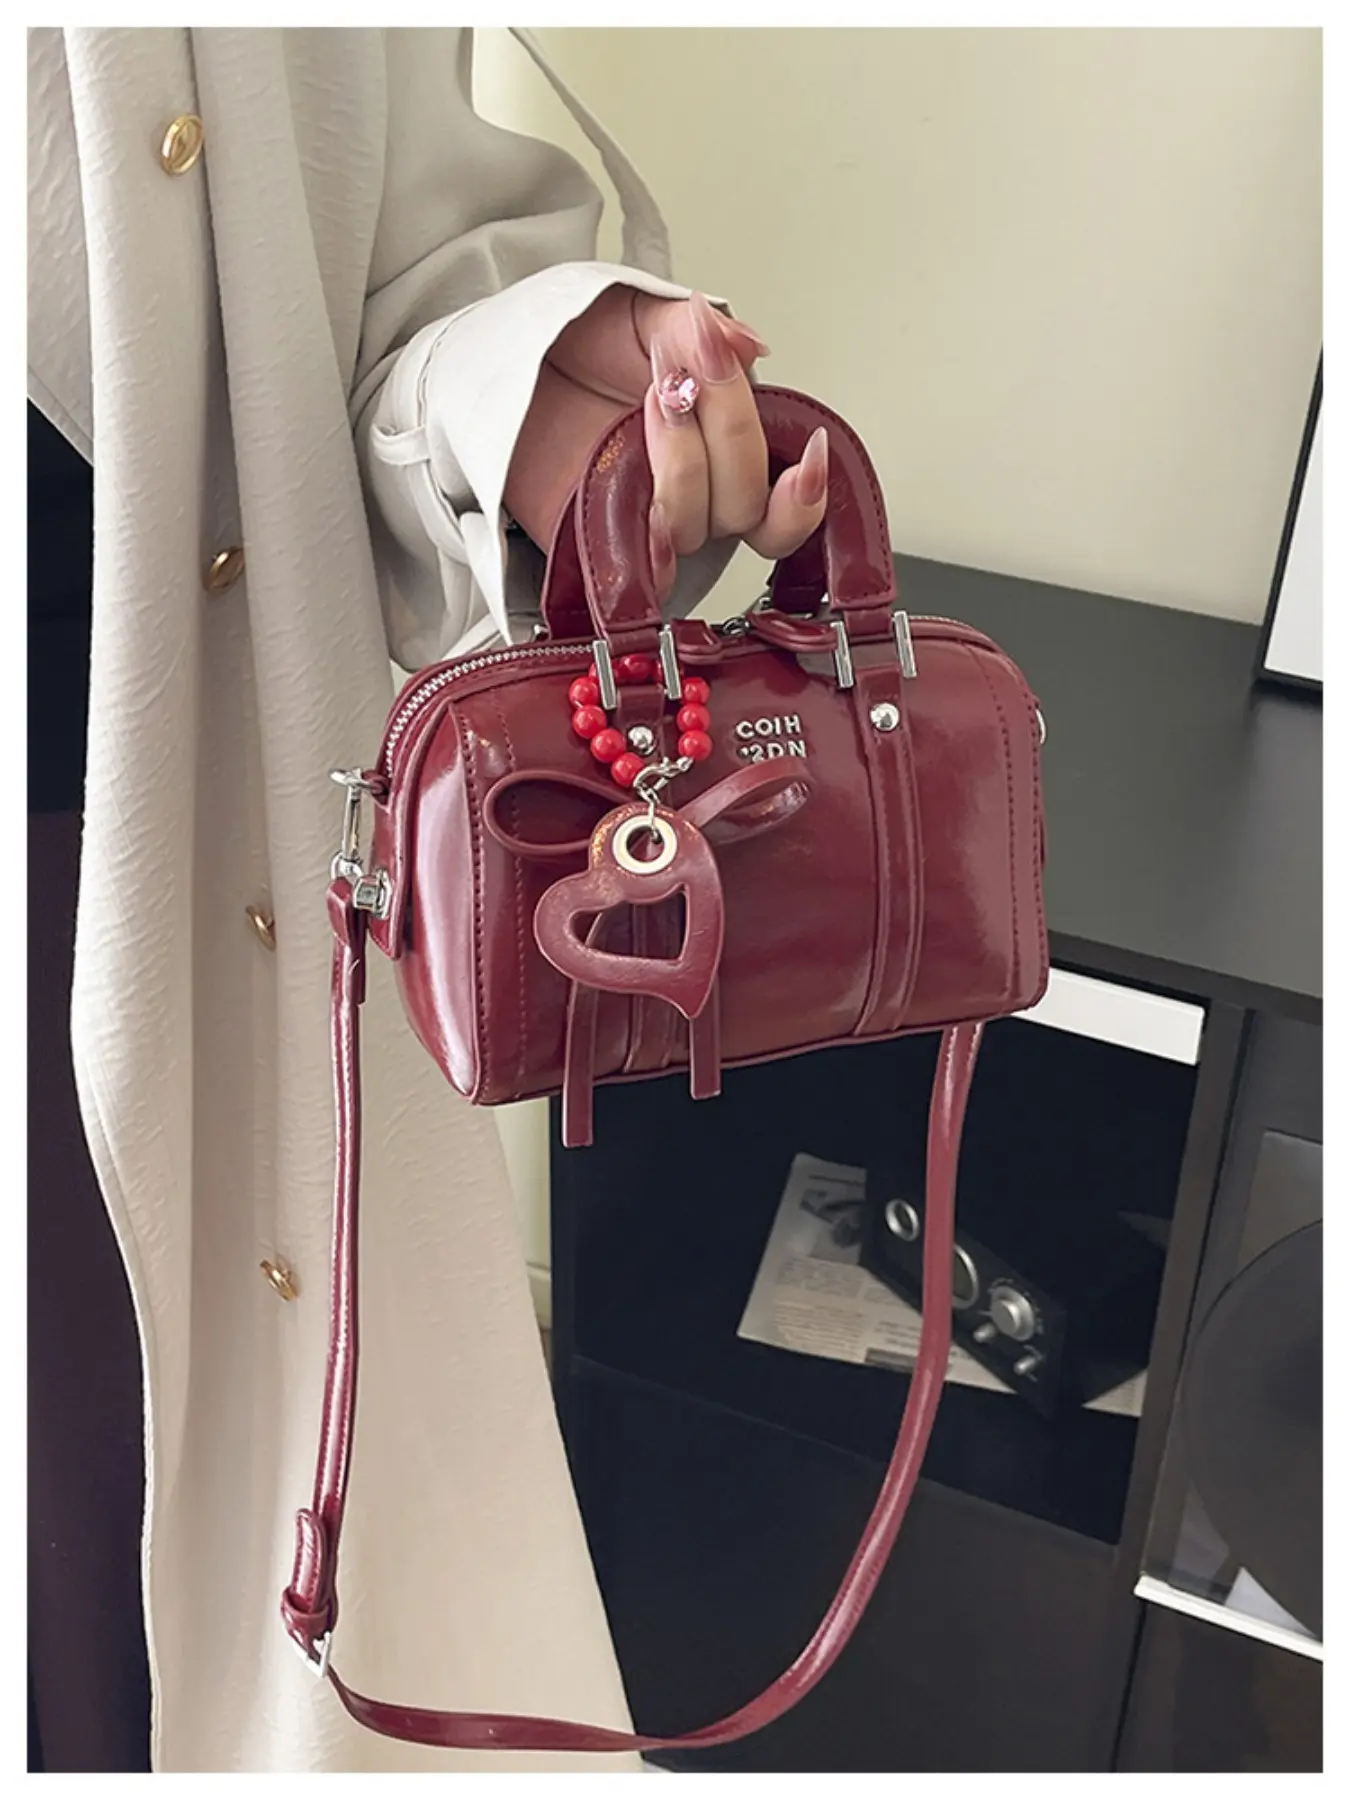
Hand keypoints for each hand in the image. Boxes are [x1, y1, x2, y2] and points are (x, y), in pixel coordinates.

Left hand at [504, 288, 828, 600]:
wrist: (497, 364)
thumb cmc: (566, 341)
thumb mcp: (639, 313)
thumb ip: (695, 329)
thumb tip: (747, 345)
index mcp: (722, 440)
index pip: (787, 495)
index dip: (807, 489)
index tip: (809, 454)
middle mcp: (695, 489)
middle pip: (746, 506)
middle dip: (727, 438)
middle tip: (683, 381)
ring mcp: (651, 518)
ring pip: (698, 529)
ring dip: (684, 468)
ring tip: (648, 407)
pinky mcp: (603, 545)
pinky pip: (645, 576)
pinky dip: (656, 559)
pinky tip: (651, 522)